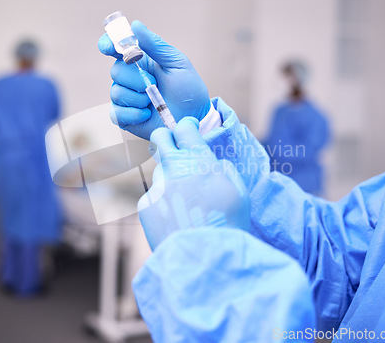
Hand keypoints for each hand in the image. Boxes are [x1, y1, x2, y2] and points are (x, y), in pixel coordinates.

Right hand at [98, 21, 210, 139]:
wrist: (194, 117)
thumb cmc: (188, 89)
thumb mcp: (177, 63)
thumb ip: (156, 45)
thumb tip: (135, 25)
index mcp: (140, 61)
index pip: (116, 48)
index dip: (108, 44)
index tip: (109, 47)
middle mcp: (129, 78)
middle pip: (115, 71)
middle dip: (136, 79)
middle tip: (154, 84)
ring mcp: (126, 98)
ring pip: (116, 93)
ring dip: (138, 98)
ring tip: (155, 101)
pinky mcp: (125, 117)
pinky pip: (117, 113)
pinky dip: (134, 114)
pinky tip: (147, 113)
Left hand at [138, 117, 249, 250]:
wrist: (206, 258)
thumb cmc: (229, 225)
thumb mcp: (238, 190)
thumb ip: (221, 168)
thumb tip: (209, 161)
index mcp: (200, 160)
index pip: (184, 127)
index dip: (187, 126)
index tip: (188, 129)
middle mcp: (175, 168)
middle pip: (160, 139)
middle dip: (166, 139)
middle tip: (174, 149)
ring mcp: (158, 186)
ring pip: (160, 173)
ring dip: (170, 181)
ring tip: (185, 206)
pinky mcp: (146, 204)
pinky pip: (154, 197)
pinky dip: (163, 204)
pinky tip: (175, 220)